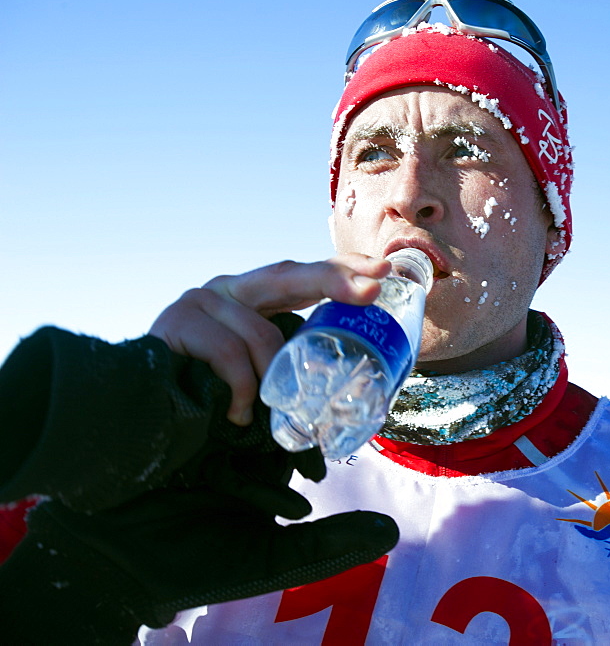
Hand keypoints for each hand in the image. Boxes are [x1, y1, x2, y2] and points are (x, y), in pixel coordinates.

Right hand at [150, 255, 389, 425]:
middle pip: (287, 276)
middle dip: (334, 281)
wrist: (144, 419)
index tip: (383, 272)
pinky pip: (230, 356)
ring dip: (270, 380)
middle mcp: (229, 290)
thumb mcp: (261, 376)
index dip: (342, 271)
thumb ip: (292, 366)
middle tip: (371, 290)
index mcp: (252, 298)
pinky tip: (234, 414)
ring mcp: (201, 302)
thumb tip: (360, 390)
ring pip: (262, 334)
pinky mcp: (177, 324)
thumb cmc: (211, 400)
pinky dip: (241, 392)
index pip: (302, 277)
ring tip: (258, 410)